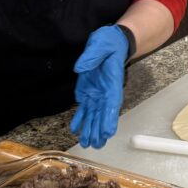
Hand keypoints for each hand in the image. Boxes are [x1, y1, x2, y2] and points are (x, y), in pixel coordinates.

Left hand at [70, 25, 129, 148]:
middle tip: (96, 145)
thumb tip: (80, 68)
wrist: (109, 42)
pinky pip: (84, 109)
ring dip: (90, 129)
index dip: (110, 118)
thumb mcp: (100, 44)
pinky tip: (75, 130)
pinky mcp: (88, 92)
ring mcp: (96, 93)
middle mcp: (105, 92)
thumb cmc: (108, 42)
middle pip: (103, 114)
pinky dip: (80, 119)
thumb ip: (91, 55)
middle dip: (99, 130)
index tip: (109, 132)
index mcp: (111, 82)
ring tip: (87, 144)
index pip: (111, 103)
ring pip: (93, 115)